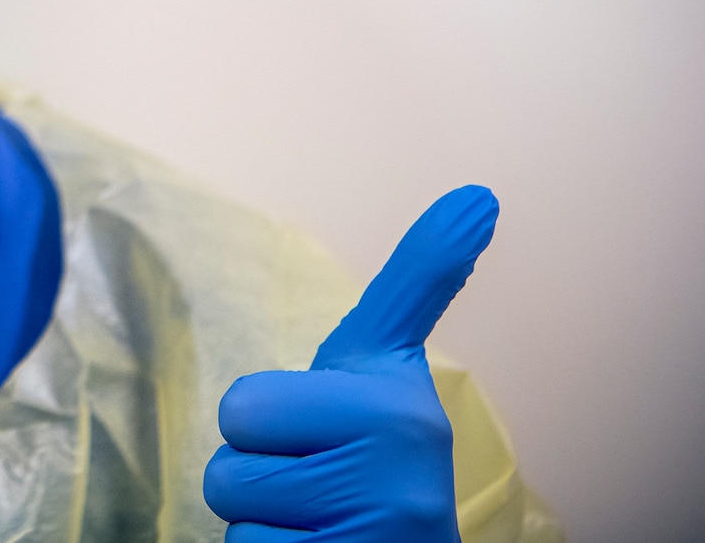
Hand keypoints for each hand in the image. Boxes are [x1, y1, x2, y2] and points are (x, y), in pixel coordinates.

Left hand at [202, 185, 498, 541]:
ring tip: (321, 511)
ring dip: (263, 511)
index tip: (362, 351)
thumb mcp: (383, 362)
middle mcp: (399, 465)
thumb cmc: (378, 447)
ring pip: (234, 503)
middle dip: (255, 460)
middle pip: (228, 447)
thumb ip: (418, 283)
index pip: (251, 404)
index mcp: (397, 403)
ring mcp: (379, 525)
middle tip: (313, 471)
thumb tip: (477, 194)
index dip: (271, 415)